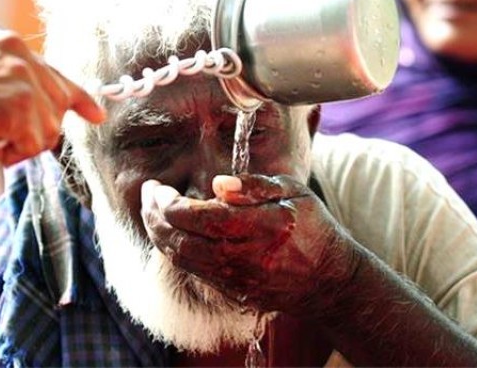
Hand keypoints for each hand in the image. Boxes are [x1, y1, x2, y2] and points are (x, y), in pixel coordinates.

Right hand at [0, 19, 105, 165]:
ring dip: (19, 143)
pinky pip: (34, 144)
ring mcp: (22, 75)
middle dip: (39, 127)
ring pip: (48, 128)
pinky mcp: (23, 103)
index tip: (96, 114)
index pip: (52, 70)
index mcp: (2, 39)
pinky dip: (11, 153)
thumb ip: (1, 79)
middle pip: (57, 102)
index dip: (75, 97)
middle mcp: (18, 49)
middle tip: (9, 136)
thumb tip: (35, 106)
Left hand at [141, 173, 358, 314]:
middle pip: (181, 239)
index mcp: (261, 226)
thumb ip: (254, 186)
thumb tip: (218, 184)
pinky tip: (170, 233)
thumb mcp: (293, 192)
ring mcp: (237, 278)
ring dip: (158, 234)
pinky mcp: (233, 291)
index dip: (168, 203)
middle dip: (154, 216)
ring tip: (151, 211)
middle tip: (147, 194)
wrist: (329, 280)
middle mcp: (244, 256)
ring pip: (181, 258)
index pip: (198, 217)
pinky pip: (193, 271)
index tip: (157, 187)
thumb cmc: (313, 228)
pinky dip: (173, 250)